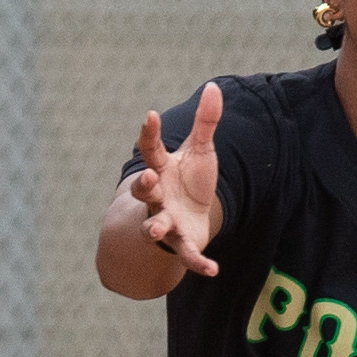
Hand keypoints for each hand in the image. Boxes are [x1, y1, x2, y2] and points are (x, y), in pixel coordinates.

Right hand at [130, 83, 223, 277]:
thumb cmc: (191, 180)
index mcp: (160, 169)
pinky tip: (213, 270)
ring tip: (155, 230)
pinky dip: (197, 263)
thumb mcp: (202, 150)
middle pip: (144, 190)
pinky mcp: (182, 242)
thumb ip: (206, 122)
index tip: (149, 115)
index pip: (150, 149)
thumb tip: (213, 87)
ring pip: (155, 225)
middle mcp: (157, 195)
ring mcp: (166, 220)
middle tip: (146, 177)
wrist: (192, 216)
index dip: (149, 133)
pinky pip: (186, 254)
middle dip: (143, 185)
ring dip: (154, 228)